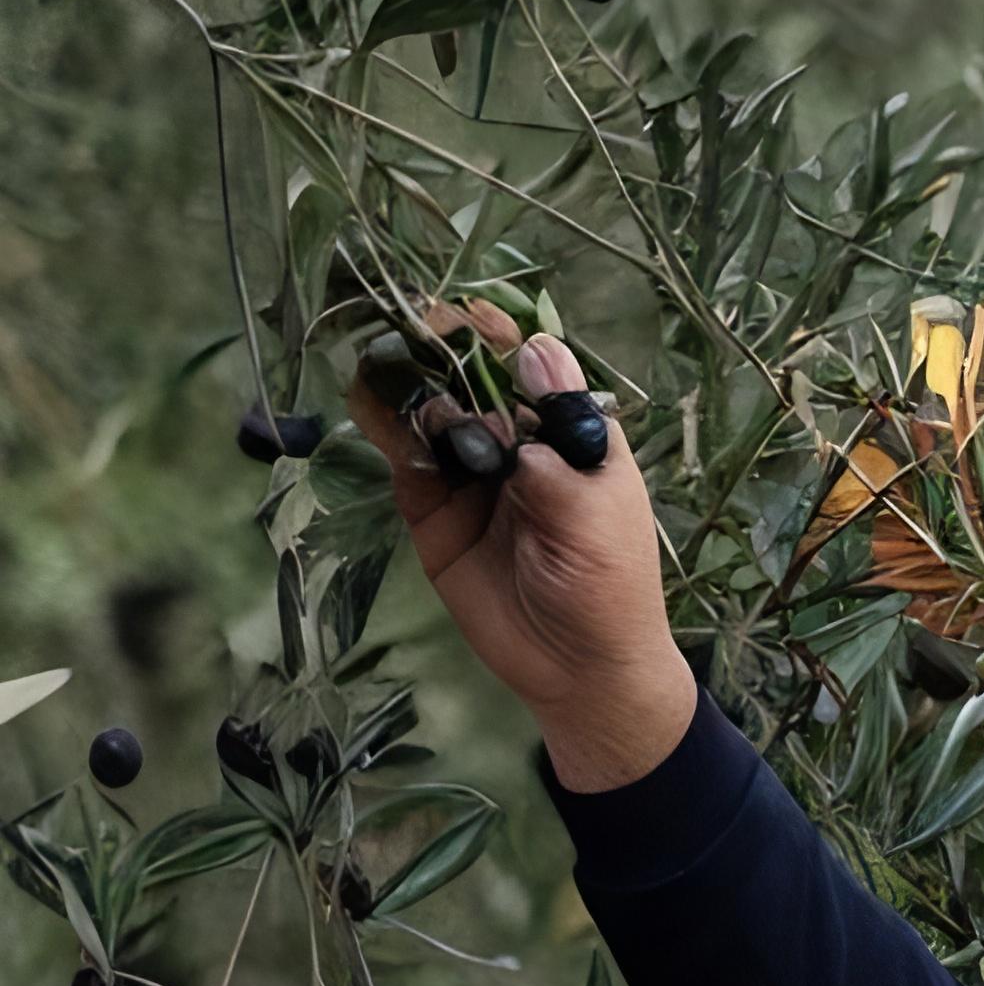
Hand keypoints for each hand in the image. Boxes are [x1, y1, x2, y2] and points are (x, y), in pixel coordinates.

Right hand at [348, 315, 695, 795]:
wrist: (579, 672)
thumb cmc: (609, 588)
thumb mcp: (594, 510)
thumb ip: (556, 439)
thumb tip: (535, 351)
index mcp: (571, 435)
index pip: (533, 369)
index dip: (501, 337)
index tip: (469, 313)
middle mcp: (518, 446)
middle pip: (474, 383)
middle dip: (443, 353)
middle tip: (411, 328)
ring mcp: (474, 478)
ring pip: (435, 417)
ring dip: (410, 386)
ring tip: (382, 357)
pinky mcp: (436, 515)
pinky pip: (409, 465)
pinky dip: (390, 435)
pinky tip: (372, 406)